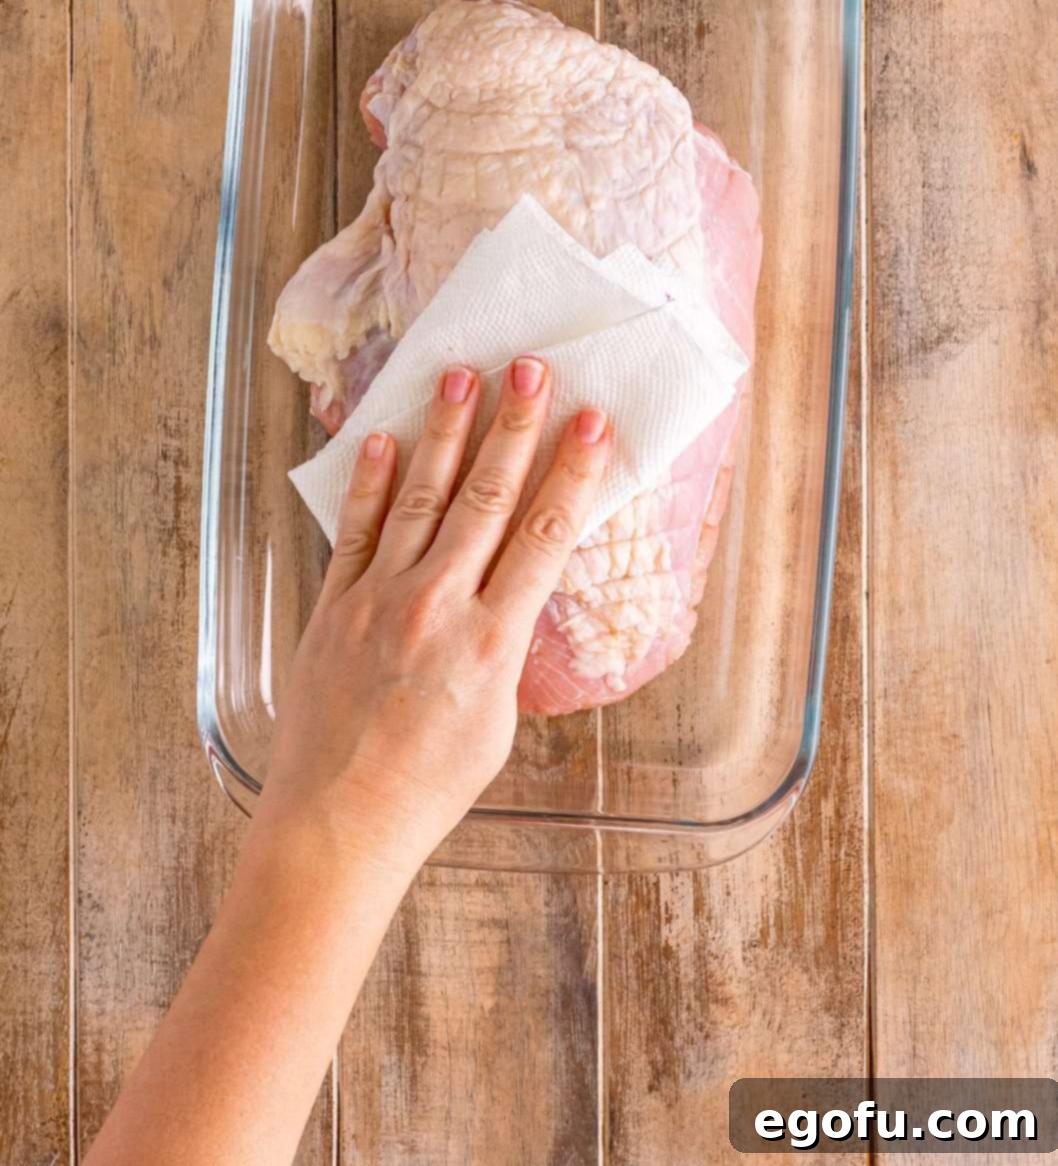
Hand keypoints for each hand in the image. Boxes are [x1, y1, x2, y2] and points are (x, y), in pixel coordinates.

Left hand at [250, 357, 609, 876]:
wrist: (337, 823)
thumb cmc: (426, 789)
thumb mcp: (496, 722)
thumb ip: (505, 648)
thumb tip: (513, 595)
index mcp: (491, 643)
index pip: (543, 538)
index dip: (571, 473)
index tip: (591, 423)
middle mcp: (435, 608)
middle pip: (484, 500)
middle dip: (511, 428)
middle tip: (530, 368)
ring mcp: (378, 601)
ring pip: (420, 499)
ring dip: (444, 434)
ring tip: (461, 376)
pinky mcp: (333, 606)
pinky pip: (354, 531)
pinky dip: (369, 483)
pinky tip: (382, 439)